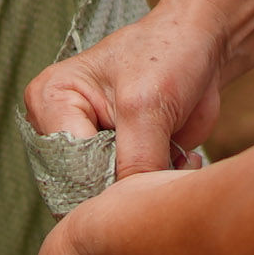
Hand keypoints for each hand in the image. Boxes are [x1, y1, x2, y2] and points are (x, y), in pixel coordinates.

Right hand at [24, 1, 227, 174]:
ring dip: (145, 183)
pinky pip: (129, 191)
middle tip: (164, 158)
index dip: (105, 174)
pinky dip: (157, 184)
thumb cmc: (167, 54)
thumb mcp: (147, 105)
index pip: (67, 159)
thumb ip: (135, 160)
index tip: (145, 165)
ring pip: (107, 191)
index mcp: (50, 99)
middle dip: (125, 180)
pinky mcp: (119, 158)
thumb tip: (131, 208)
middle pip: (82, 181)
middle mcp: (62, 126)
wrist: (202, 46)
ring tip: (173, 154)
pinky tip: (179, 159)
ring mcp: (90, 144)